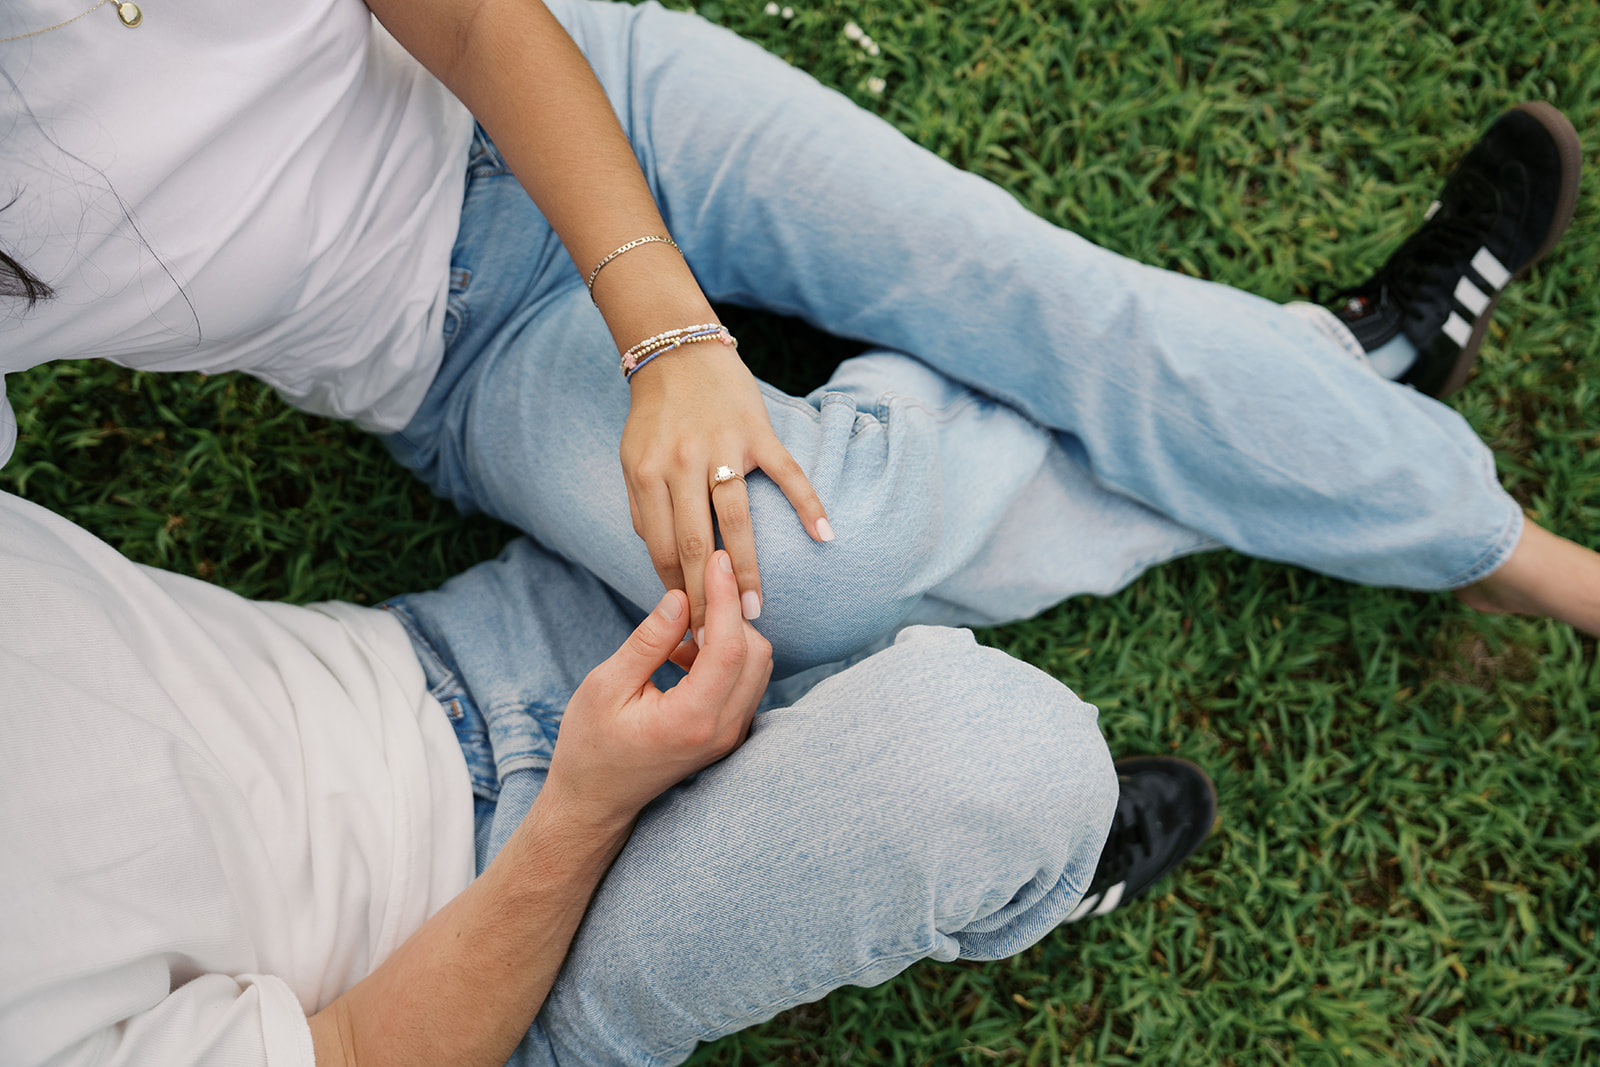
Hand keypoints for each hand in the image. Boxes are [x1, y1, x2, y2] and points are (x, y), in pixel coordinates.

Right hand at [543, 549, 772, 829]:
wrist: (595, 801)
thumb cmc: (590, 745)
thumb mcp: (606, 686)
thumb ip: (648, 641)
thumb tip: (681, 597)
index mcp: (691, 719)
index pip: (729, 645)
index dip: (726, 596)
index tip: (717, 559)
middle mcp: (722, 730)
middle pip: (755, 652)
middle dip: (731, 613)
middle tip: (694, 593)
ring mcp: (730, 736)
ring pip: (758, 666)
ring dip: (729, 635)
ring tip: (680, 635)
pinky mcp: (730, 734)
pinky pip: (747, 682)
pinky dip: (727, 657)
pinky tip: (685, 656)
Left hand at [619, 342, 832, 640]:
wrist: (676, 351)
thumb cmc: (655, 415)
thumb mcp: (633, 462)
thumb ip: (646, 509)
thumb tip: (664, 561)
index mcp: (648, 475)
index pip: (662, 548)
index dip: (675, 589)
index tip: (688, 623)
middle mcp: (683, 464)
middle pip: (697, 543)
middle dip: (708, 594)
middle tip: (719, 635)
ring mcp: (723, 448)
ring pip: (736, 519)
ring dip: (746, 568)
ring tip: (754, 607)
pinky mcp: (757, 433)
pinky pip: (787, 474)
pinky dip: (807, 504)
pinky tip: (825, 536)